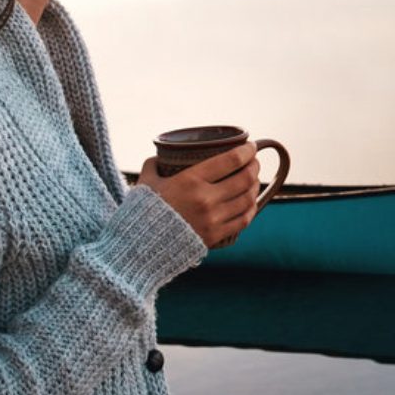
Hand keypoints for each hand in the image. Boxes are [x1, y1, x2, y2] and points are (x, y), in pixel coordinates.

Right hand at [135, 146, 262, 248]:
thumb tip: (161, 155)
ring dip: (255, 186)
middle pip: (244, 178)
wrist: (138, 247)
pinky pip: (243, 219)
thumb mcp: (146, 182)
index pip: (231, 160)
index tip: (251, 146)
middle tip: (253, 161)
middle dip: (254, 167)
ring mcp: (213, 219)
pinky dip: (251, 208)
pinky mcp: (215, 236)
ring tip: (253, 180)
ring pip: (247, 199)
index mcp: (190, 180)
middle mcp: (206, 199)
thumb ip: (155, 165)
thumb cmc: (142, 211)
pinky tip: (250, 202)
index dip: (247, 151)